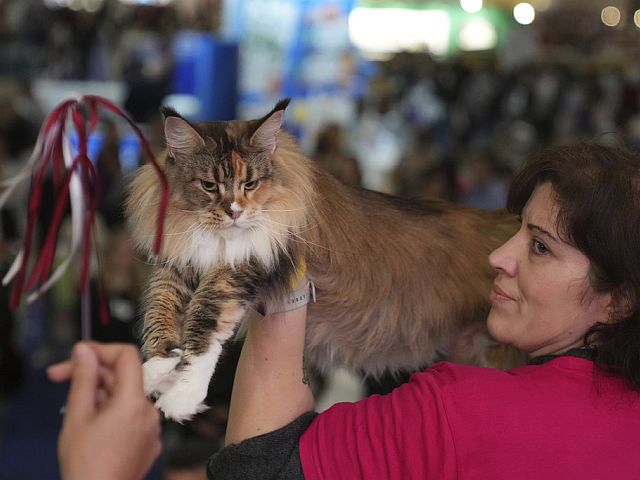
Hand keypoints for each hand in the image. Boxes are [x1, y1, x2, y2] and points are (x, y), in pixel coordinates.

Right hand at [47, 342, 161, 479]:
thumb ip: (83, 378)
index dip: (102, 350)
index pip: (127, 356)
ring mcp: (152, 428)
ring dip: (101, 396)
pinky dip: (113, 414)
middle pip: (123, 378)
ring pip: (126, 398)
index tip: (79, 355)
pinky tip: (93, 427)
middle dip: (92, 375)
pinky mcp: (150, 442)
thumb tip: (85, 350)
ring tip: (76, 411)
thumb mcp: (77, 416)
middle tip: (58, 377)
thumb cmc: (85, 463)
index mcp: (134, 401)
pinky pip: (132, 417)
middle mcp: (150, 411)